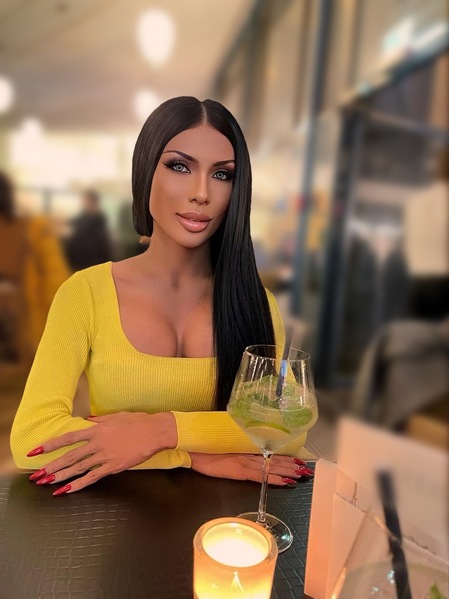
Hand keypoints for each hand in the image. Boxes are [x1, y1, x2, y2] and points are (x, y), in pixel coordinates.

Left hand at [27, 412, 176, 494]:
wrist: (154, 431)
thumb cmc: (137, 422)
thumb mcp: (116, 416)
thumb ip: (99, 420)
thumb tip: (87, 420)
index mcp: (96, 429)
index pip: (68, 438)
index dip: (50, 445)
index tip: (36, 451)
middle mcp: (97, 443)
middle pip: (69, 456)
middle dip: (51, 466)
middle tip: (36, 476)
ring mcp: (104, 456)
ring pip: (78, 468)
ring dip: (61, 477)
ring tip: (46, 484)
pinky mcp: (113, 466)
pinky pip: (92, 477)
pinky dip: (79, 484)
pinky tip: (67, 490)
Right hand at [190, 453, 312, 485]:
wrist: (193, 447)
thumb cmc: (203, 447)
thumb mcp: (222, 448)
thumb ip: (234, 450)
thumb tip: (242, 453)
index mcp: (244, 448)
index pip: (269, 453)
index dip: (285, 457)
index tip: (299, 460)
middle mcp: (248, 454)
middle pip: (274, 460)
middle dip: (292, 465)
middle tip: (307, 469)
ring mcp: (244, 462)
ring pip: (272, 467)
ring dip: (288, 471)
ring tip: (302, 474)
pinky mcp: (239, 470)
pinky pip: (261, 476)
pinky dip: (274, 479)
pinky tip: (285, 482)